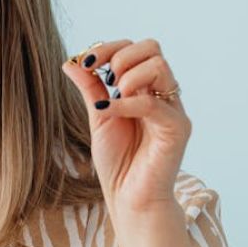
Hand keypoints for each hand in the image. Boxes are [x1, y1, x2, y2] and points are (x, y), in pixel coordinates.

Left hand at [61, 38, 189, 216]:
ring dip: (127, 75)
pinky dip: (124, 103)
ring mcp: (173, 110)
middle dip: (119, 56)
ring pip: (159, 66)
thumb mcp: (99, 116)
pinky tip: (106, 110)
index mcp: (147, 89)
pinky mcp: (177, 129)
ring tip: (111, 98)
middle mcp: (164, 95)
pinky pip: (152, 103)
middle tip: (103, 79)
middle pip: (152, 47)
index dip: (109, 48)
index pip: (137, 48)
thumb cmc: (118, 162)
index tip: (86, 62)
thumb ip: (91, 87)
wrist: (130, 199)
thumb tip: (70, 61)